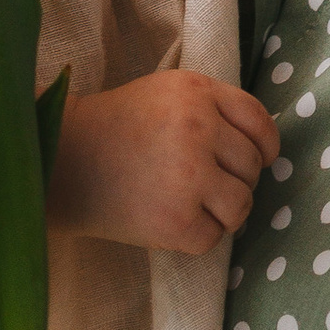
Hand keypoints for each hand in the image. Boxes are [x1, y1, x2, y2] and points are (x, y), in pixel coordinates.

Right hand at [46, 71, 280, 253]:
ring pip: (242, 204)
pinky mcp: (176, 219)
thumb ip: (214, 108)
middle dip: (235, 178)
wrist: (63, 161)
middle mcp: (198, 129)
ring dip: (225, 211)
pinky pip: (215, 236)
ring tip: (192, 204)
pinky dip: (198, 234)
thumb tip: (266, 148)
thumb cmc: (118, 126)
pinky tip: (170, 219)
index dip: (265, 146)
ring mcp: (188, 176)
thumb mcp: (167, 92)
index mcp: (197, 92)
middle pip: (252, 166)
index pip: (259, 123)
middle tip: (199, 182)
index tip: (258, 159)